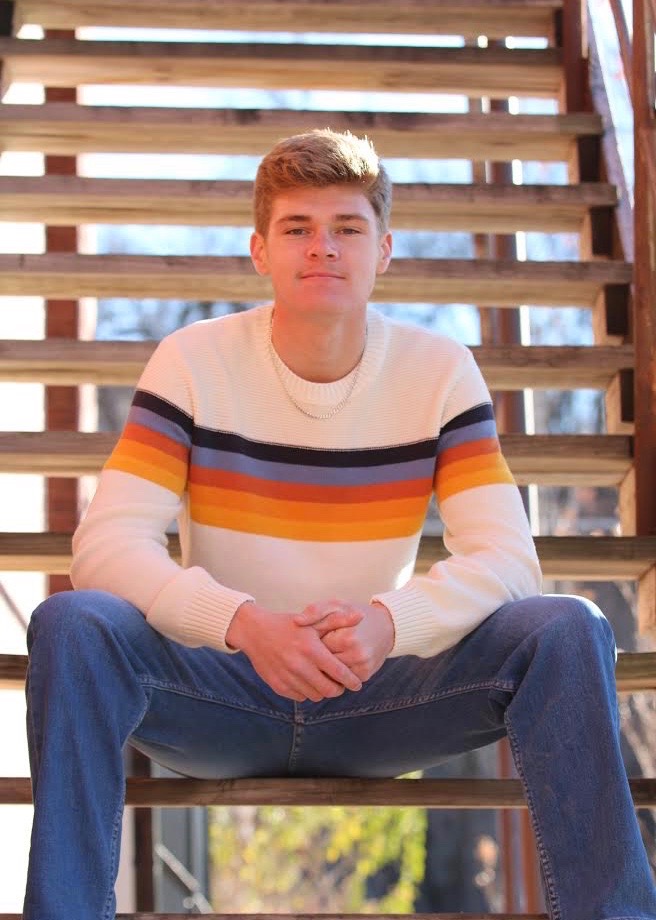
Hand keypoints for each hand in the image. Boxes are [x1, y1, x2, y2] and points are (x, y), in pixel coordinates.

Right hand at [225, 602, 362, 702]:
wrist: (255, 632)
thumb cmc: (288, 625)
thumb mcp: (313, 621)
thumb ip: (338, 620)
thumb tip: (361, 616)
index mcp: (312, 650)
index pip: (339, 673)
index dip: (351, 681)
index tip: (357, 684)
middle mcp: (300, 666)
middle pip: (329, 690)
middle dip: (338, 689)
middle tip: (340, 683)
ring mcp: (288, 678)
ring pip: (315, 696)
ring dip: (322, 691)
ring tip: (323, 681)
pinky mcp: (278, 686)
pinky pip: (300, 697)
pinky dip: (306, 692)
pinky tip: (306, 681)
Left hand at [295, 600, 394, 681]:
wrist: (386, 626)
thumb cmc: (355, 613)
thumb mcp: (335, 605)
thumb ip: (315, 611)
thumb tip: (297, 621)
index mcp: (346, 638)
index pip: (316, 649)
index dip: (309, 644)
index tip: (305, 639)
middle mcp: (356, 655)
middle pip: (323, 664)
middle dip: (314, 658)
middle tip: (308, 651)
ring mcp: (362, 667)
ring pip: (331, 675)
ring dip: (323, 669)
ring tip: (317, 658)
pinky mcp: (365, 675)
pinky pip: (342, 679)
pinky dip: (335, 674)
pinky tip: (331, 664)